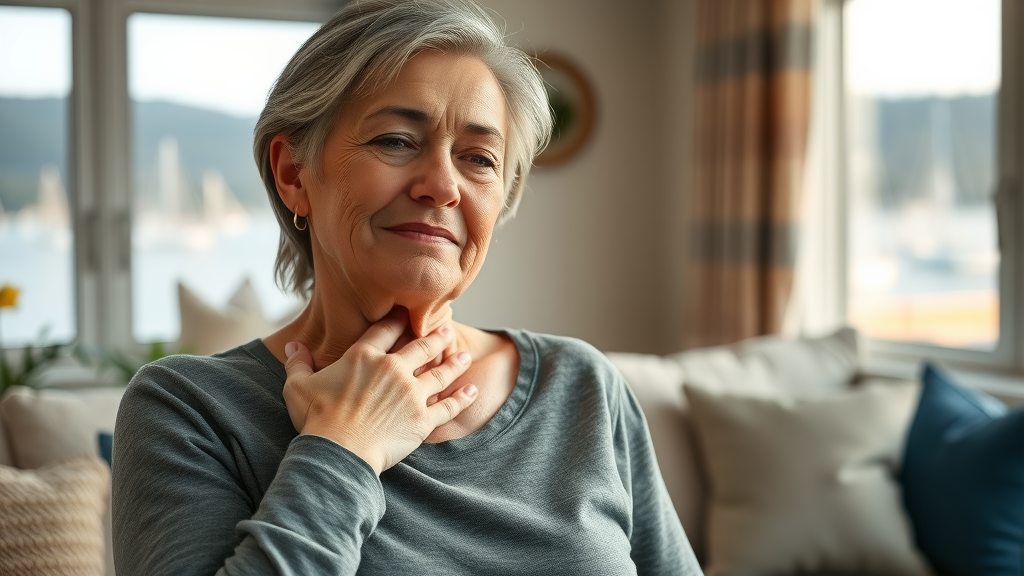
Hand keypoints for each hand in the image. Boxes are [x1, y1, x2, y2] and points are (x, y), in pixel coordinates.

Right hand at [281, 310, 477, 474]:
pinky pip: (448, 407)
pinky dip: (461, 398)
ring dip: (454, 363)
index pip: (386, 331)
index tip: (409, 313)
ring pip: (440, 373)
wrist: (338, 452)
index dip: (399, 320)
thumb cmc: (316, 419)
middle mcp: (393, 370)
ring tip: (464, 355)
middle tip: (447, 327)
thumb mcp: (298, 386)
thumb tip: (292, 345)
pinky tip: (472, 391)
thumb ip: (297, 362)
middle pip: (421, 347)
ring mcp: (411, 394)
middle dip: (436, 335)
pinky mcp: (423, 419)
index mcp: (364, 357)